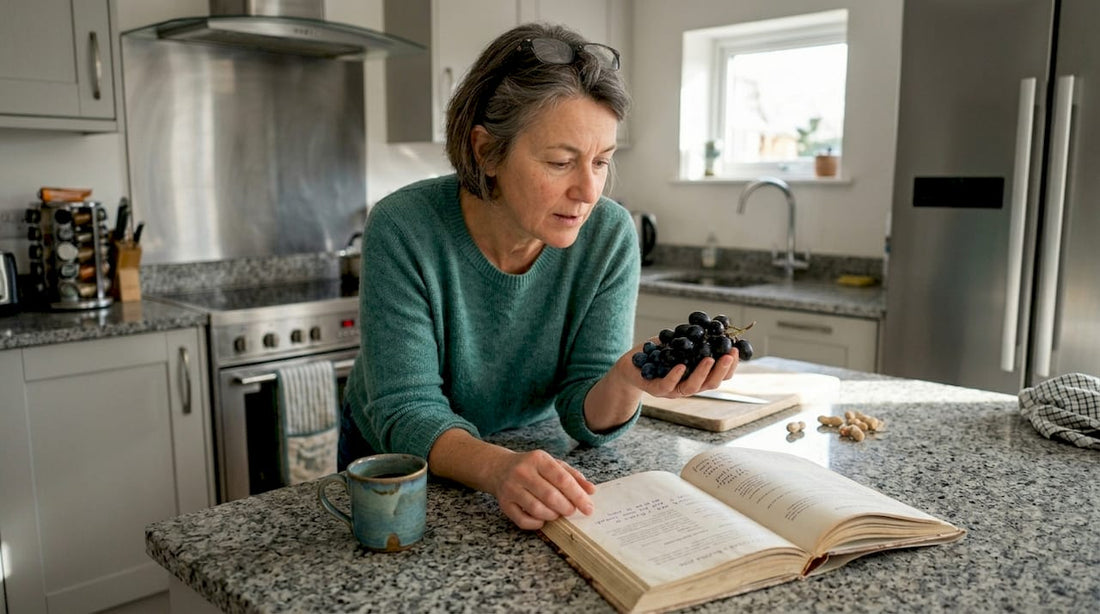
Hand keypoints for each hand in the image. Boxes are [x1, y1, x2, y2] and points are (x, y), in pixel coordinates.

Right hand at [488, 449, 595, 529]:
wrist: (499, 468)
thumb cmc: (532, 467)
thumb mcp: (553, 464)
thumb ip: (573, 476)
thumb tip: (591, 491)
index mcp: (538, 459)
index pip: (562, 479)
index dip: (578, 495)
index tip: (588, 507)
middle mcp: (522, 472)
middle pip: (550, 496)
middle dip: (566, 507)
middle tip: (571, 511)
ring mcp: (511, 488)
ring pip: (537, 509)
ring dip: (553, 515)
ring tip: (558, 513)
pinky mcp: (504, 504)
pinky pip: (523, 520)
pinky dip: (537, 523)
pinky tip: (543, 519)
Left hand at [622, 338, 738, 398]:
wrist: (629, 365)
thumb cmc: (655, 354)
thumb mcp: (677, 344)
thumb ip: (693, 339)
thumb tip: (712, 324)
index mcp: (696, 377)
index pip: (719, 376)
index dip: (730, 366)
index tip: (736, 350)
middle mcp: (687, 386)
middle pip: (711, 384)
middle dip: (723, 370)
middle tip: (730, 354)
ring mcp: (672, 390)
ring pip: (692, 387)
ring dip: (703, 373)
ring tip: (711, 358)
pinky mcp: (655, 389)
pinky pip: (667, 385)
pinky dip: (675, 376)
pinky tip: (682, 366)